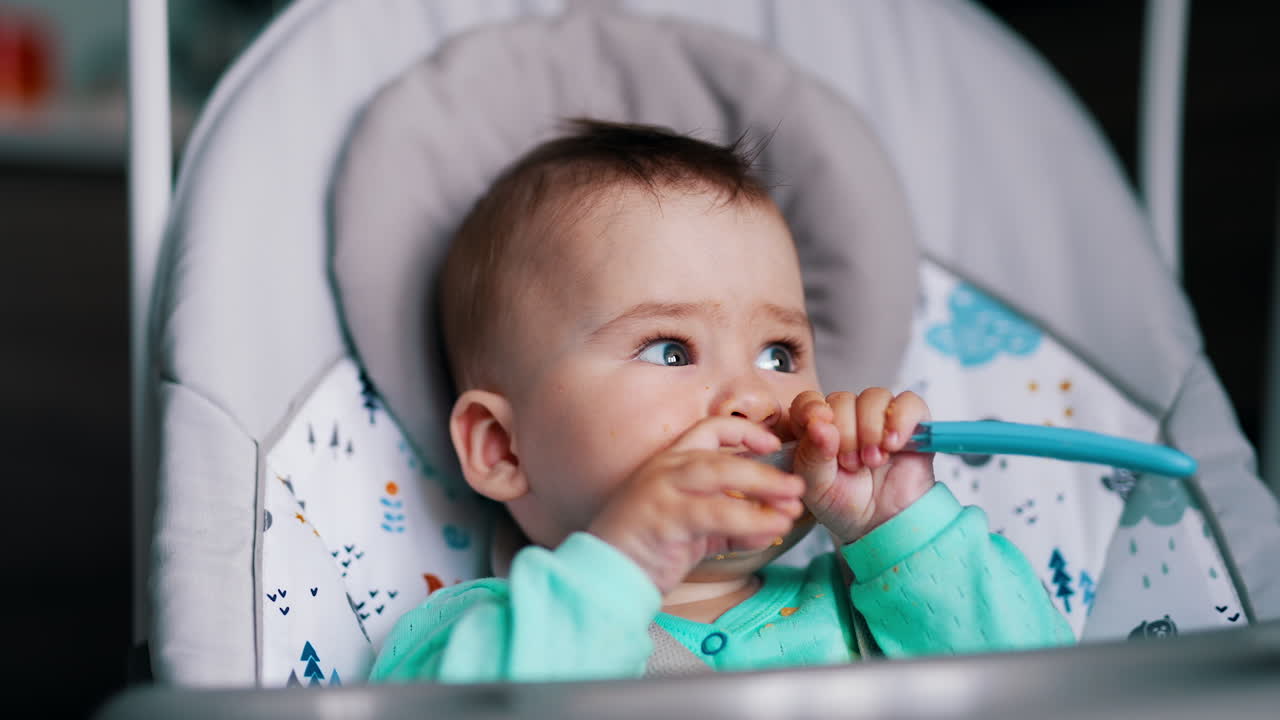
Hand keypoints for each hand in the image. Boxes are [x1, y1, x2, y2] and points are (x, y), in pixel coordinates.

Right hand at [587, 417, 806, 593]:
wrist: (604, 577)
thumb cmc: (646, 551)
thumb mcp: (695, 532)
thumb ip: (731, 525)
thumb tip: (772, 523)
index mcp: (669, 463)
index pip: (710, 429)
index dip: (745, 431)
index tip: (772, 443)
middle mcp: (664, 469)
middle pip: (722, 454)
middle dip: (765, 468)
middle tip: (798, 484)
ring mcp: (661, 490)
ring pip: (719, 474)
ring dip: (761, 487)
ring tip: (793, 504)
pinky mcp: (663, 517)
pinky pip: (714, 513)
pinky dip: (748, 520)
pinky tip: (771, 530)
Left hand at [789, 389, 934, 544]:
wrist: (883, 525)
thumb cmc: (845, 506)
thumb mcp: (817, 487)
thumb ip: (812, 456)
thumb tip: (819, 424)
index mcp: (818, 430)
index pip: (809, 401)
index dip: (812, 409)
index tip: (820, 425)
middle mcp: (848, 418)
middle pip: (842, 399)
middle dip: (846, 432)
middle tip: (851, 464)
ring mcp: (880, 418)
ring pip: (874, 397)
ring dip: (872, 429)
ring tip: (873, 461)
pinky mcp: (911, 423)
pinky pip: (909, 402)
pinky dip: (901, 420)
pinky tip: (893, 445)